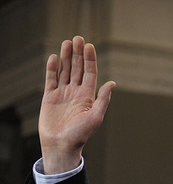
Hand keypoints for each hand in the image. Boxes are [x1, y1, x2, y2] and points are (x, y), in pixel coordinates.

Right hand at [39, 36, 115, 173]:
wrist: (61, 145)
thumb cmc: (81, 134)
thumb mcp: (96, 117)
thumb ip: (103, 99)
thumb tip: (112, 82)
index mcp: (88, 96)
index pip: (90, 73)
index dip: (90, 59)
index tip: (90, 46)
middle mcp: (76, 92)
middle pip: (77, 68)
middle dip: (78, 54)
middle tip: (78, 38)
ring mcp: (62, 93)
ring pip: (64, 71)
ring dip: (66, 57)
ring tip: (67, 43)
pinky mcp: (49, 97)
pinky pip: (51, 79)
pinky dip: (52, 68)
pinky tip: (55, 58)